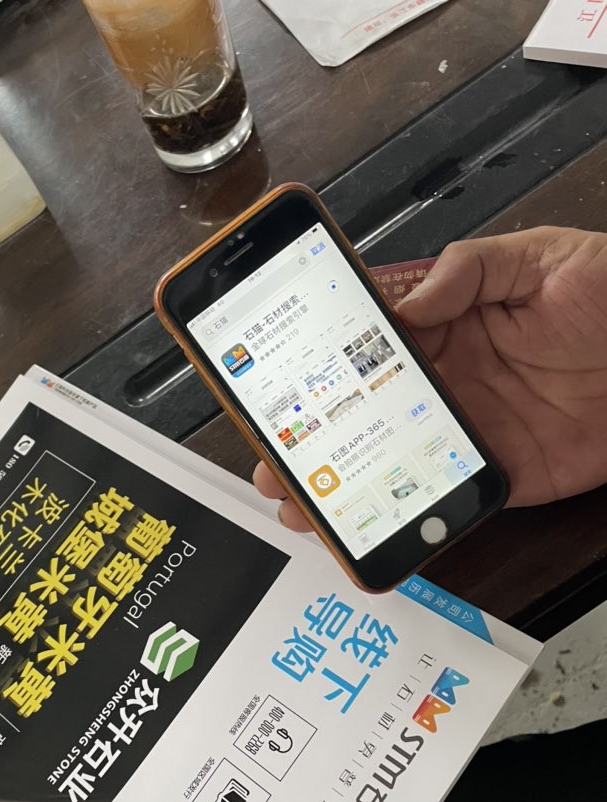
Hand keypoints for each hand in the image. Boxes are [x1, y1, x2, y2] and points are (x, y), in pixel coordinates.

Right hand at [254, 226, 606, 527]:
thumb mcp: (542, 258)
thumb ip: (471, 270)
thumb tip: (409, 302)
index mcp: (449, 325)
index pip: (368, 346)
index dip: (322, 366)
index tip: (280, 384)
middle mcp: (448, 382)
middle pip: (363, 413)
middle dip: (312, 438)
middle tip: (272, 459)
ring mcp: (468, 432)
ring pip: (389, 462)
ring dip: (342, 486)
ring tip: (300, 507)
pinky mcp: (497, 475)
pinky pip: (442, 500)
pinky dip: (404, 519)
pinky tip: (367, 528)